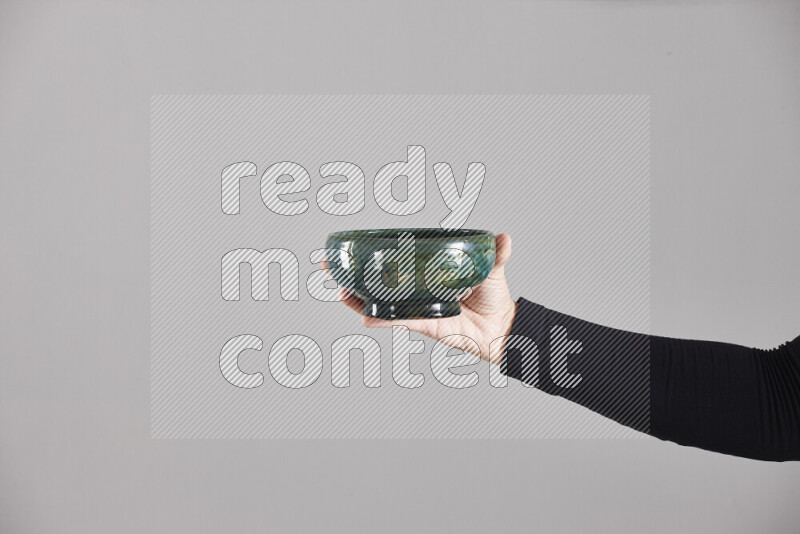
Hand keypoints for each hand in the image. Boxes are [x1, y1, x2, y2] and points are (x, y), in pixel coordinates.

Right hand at [337, 233, 516, 363]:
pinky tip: (366, 318)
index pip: (397, 262)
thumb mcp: (493, 269)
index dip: (375, 256)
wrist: (503, 328)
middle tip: (332, 266)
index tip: (353, 248)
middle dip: (354, 276)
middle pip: (380, 282)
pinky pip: (400, 321)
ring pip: (382, 303)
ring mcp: (419, 307)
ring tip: (342, 291)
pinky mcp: (425, 324)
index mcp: (428, 274)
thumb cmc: (495, 298)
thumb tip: (503, 236)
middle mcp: (419, 290)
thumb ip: (497, 254)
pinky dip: (384, 320)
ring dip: (360, 299)